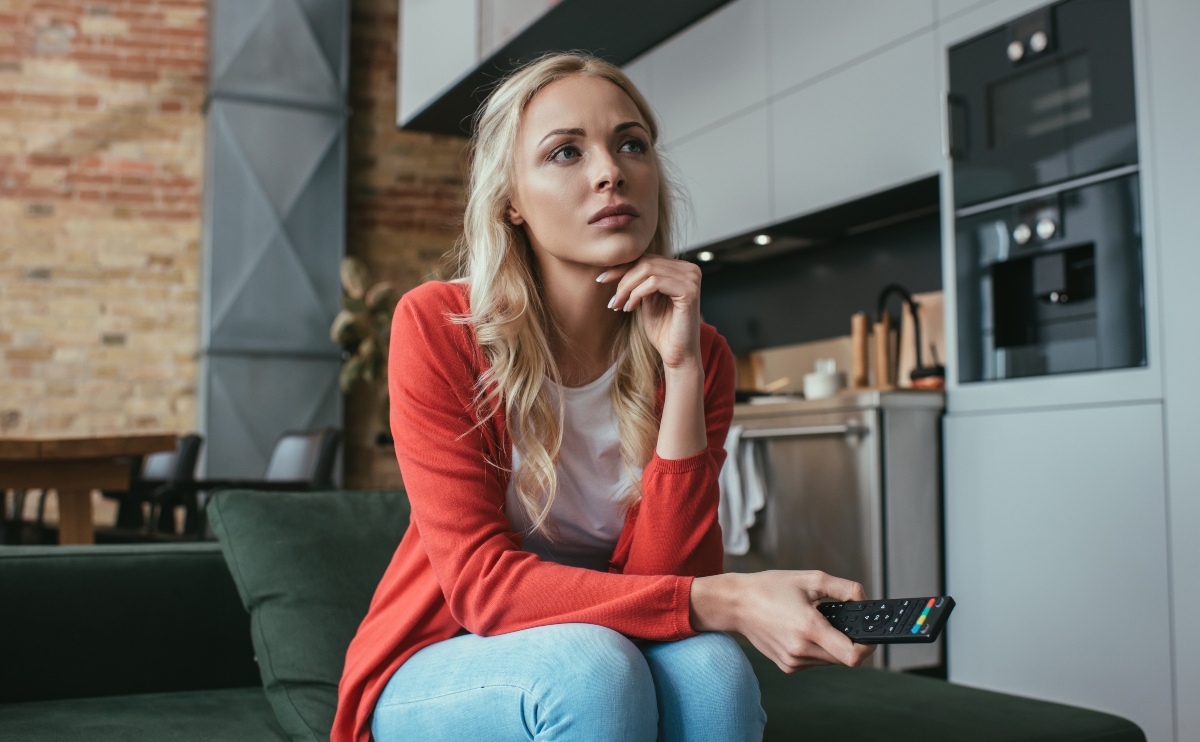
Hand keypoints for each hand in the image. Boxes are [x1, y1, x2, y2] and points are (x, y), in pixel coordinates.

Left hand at [598, 255, 701, 369]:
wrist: (676, 354)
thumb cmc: (662, 330)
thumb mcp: (646, 299)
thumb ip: (639, 281)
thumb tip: (615, 265)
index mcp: (681, 269)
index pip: (646, 259)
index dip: (621, 268)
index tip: (602, 280)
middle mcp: (690, 269)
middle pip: (646, 262)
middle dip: (622, 280)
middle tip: (612, 300)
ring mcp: (692, 278)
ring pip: (647, 270)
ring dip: (626, 288)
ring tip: (618, 305)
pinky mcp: (689, 291)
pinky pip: (654, 282)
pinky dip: (637, 294)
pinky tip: (630, 308)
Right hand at [690, 570, 875, 672]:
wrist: (736, 603)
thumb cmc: (770, 588)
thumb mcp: (811, 578)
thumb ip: (844, 589)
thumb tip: (864, 601)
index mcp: (809, 628)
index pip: (852, 656)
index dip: (867, 647)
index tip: (868, 635)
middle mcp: (801, 650)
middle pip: (844, 658)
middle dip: (849, 641)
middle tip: (839, 619)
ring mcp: (792, 661)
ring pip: (829, 661)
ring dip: (832, 645)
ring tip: (815, 621)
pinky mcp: (787, 666)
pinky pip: (814, 661)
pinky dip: (817, 648)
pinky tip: (802, 630)